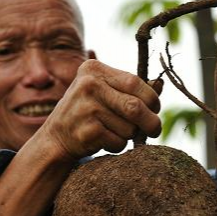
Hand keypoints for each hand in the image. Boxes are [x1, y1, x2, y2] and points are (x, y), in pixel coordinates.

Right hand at [40, 59, 161, 159]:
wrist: (55, 138)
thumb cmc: (87, 112)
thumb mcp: (103, 91)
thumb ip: (129, 88)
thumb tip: (161, 84)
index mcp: (93, 69)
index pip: (135, 82)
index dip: (151, 98)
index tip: (155, 109)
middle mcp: (88, 85)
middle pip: (135, 107)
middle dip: (150, 122)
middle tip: (154, 129)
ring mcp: (86, 109)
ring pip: (129, 128)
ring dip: (129, 135)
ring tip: (112, 131)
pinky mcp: (87, 132)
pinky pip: (119, 142)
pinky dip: (118, 145)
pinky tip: (103, 141)